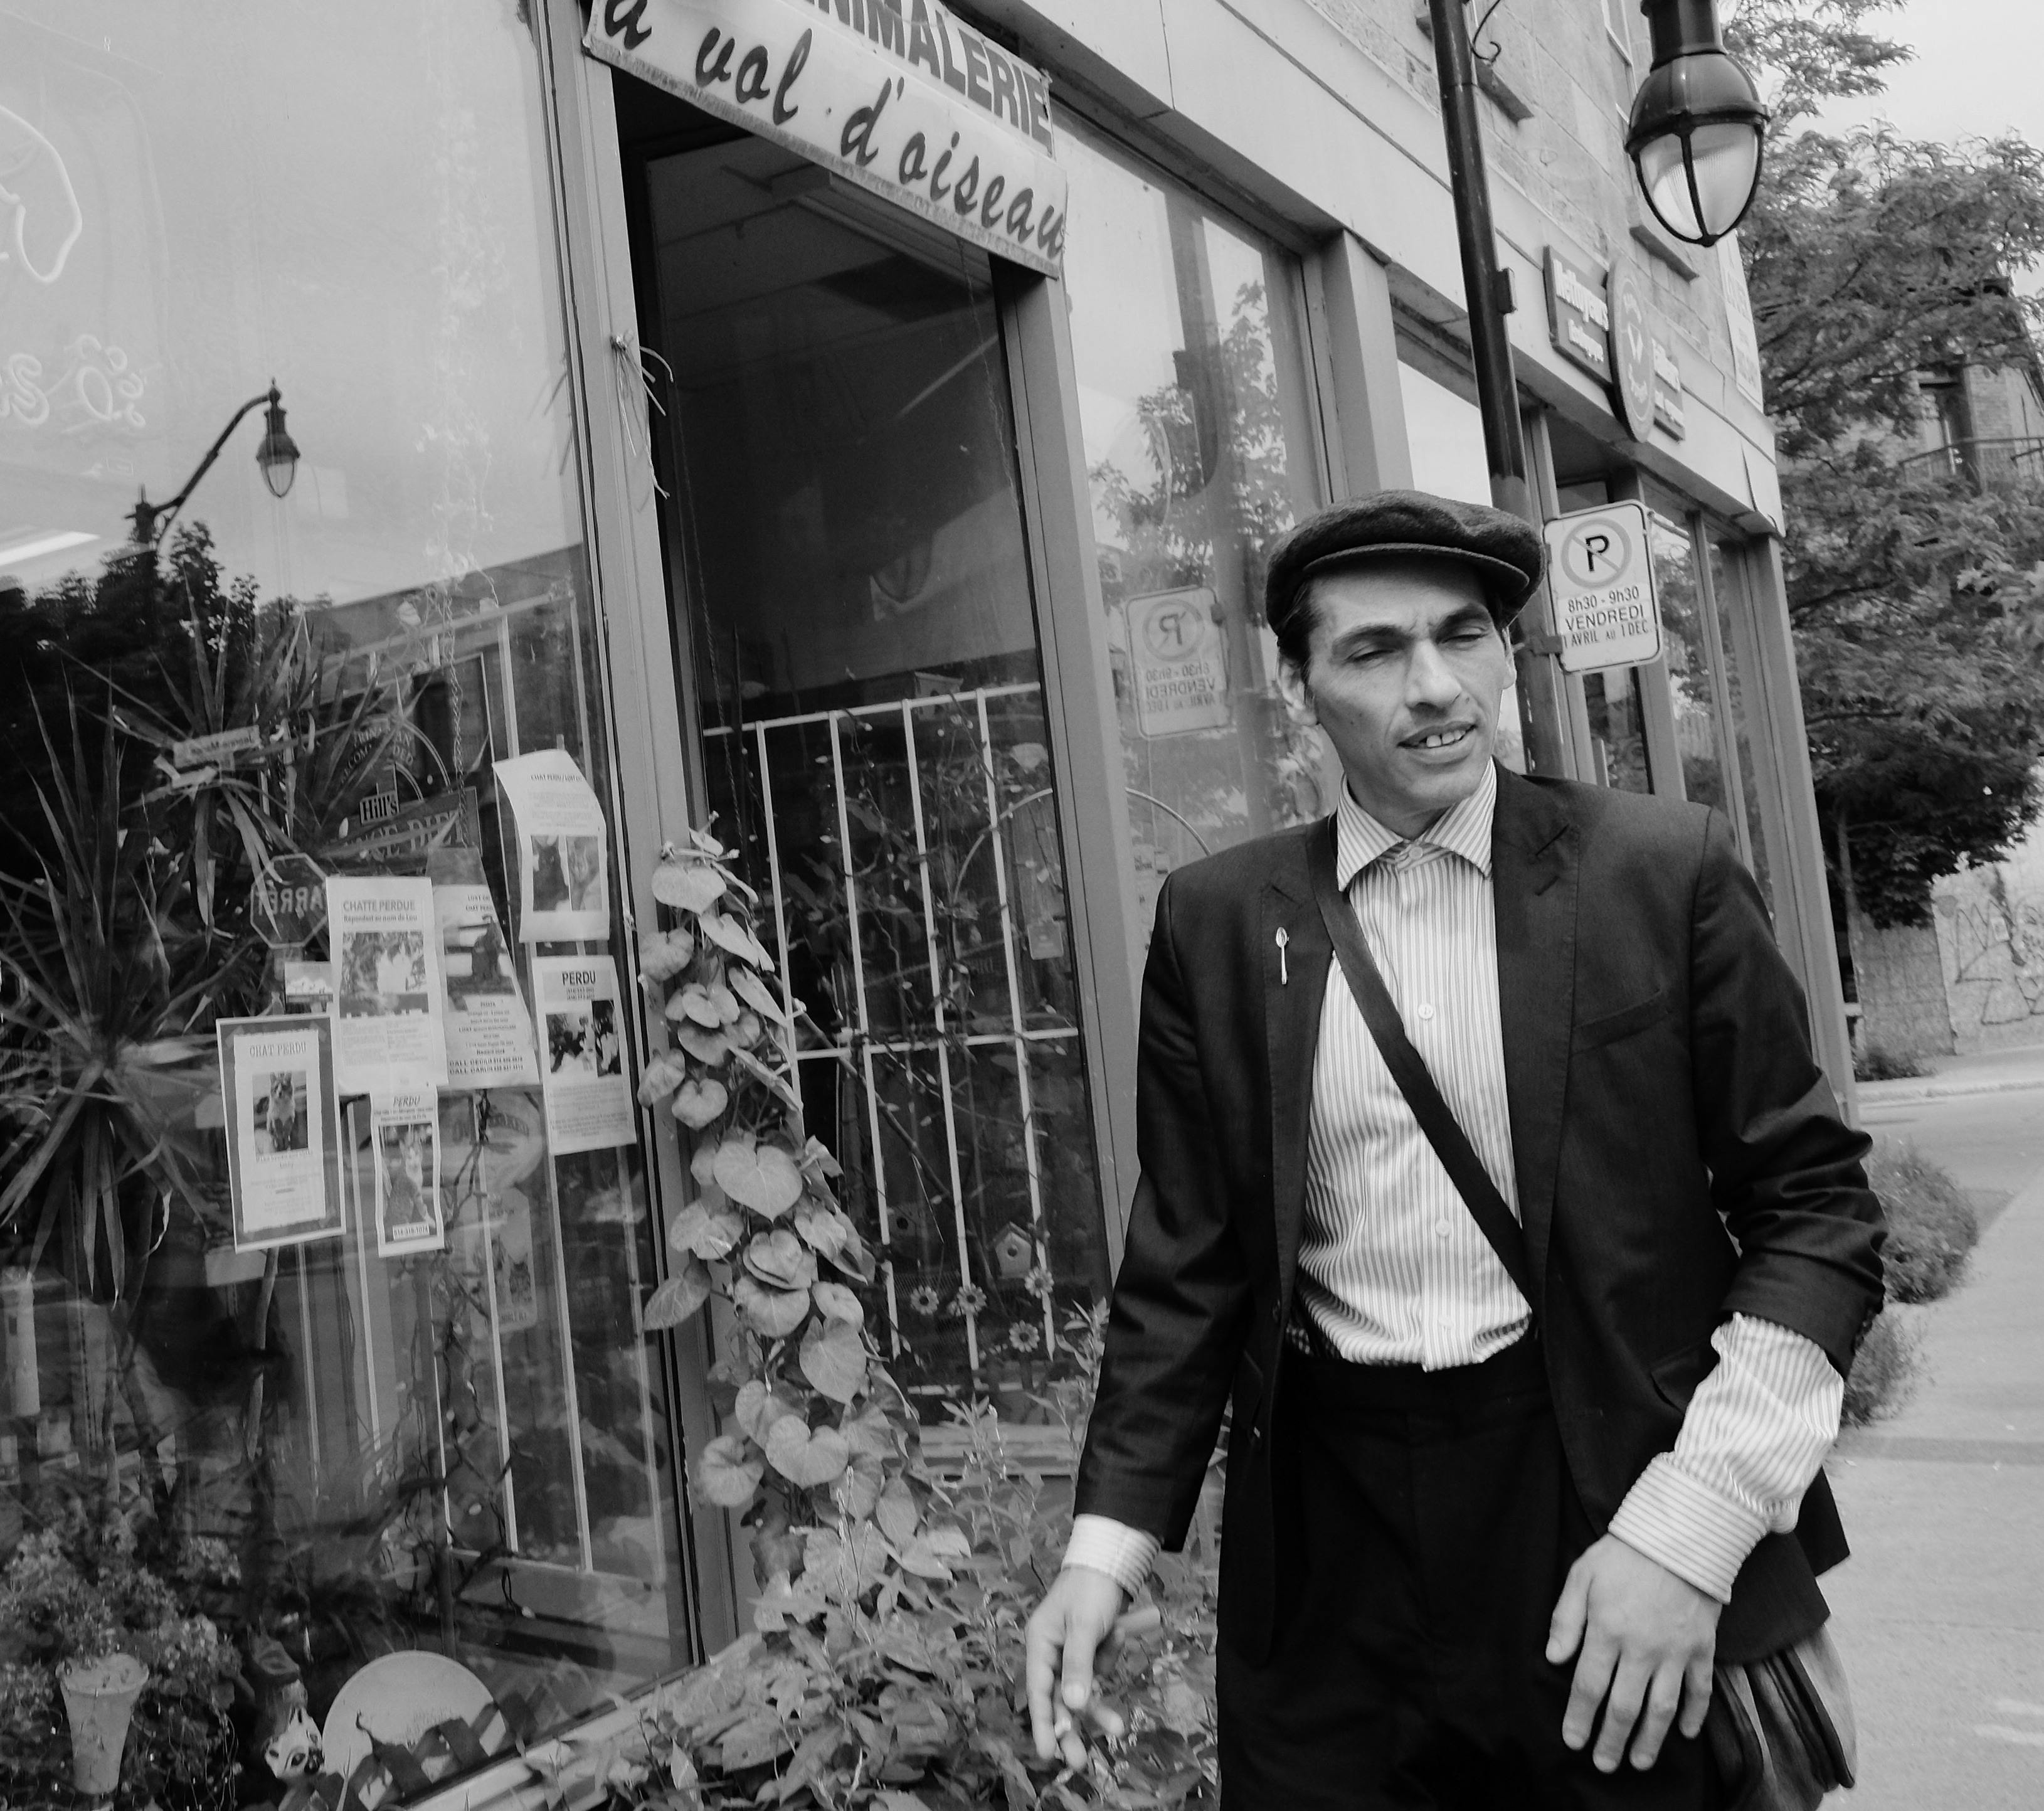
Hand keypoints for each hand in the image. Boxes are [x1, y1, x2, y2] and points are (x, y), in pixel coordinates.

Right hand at [1025, 1568, 1130, 1767]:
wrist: (1110, 1561)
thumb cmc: (1090, 1589)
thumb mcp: (1084, 1625)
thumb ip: (1077, 1664)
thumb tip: (1071, 1704)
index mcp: (1039, 1642)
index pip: (1038, 1690)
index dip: (1043, 1723)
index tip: (1047, 1753)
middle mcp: (1051, 1651)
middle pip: (1059, 1698)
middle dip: (1071, 1728)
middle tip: (1080, 1762)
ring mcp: (1072, 1652)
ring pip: (1082, 1691)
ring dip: (1098, 1706)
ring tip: (1117, 1728)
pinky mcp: (1091, 1651)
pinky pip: (1099, 1671)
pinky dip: (1110, 1661)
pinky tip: (1120, 1632)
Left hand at [1546, 1535, 1719, 1772]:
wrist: (1680, 1534)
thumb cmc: (1623, 1554)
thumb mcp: (1581, 1575)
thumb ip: (1566, 1618)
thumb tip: (1553, 1658)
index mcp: (1607, 1630)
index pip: (1589, 1686)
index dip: (1579, 1718)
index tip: (1573, 1741)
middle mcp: (1641, 1649)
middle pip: (1624, 1707)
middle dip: (1611, 1740)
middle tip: (1604, 1765)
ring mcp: (1675, 1652)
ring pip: (1662, 1708)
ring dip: (1650, 1740)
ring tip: (1639, 1762)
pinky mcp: (1702, 1648)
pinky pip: (1700, 1691)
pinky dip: (1695, 1715)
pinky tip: (1684, 1734)